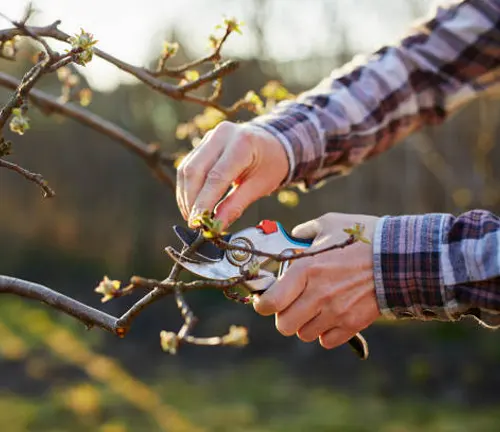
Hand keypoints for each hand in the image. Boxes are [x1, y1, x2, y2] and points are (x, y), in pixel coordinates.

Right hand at [176, 121, 288, 228]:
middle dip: (191, 200)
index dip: (203, 202)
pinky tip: (191, 203)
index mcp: (242, 143)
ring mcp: (210, 136)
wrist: (273, 142)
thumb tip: (216, 227)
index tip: (197, 223)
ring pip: (187, 169)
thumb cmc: (270, 164)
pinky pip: (187, 166)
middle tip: (194, 222)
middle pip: (195, 170)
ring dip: (185, 196)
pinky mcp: (203, 143)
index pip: (216, 176)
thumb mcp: (260, 186)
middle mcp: (222, 135)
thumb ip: (236, 205)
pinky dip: (187, 187)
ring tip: (192, 216)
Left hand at [253, 212, 381, 349]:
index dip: (262, 305)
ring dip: (305, 324)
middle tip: (291, 305)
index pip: (270, 303)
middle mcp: (317, 295)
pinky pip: (327, 341)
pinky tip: (331, 316)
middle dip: (284, 316)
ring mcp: (336, 312)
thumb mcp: (329, 224)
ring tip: (314, 309)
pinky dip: (325, 333)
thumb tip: (293, 236)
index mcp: (305, 270)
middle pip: (284, 325)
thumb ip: (305, 231)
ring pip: (304, 334)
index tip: (265, 301)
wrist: (400, 256)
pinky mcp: (352, 324)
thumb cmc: (362, 238)